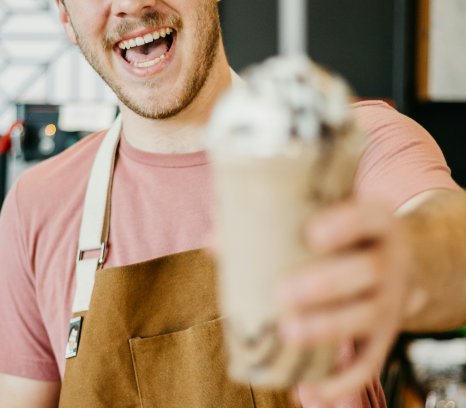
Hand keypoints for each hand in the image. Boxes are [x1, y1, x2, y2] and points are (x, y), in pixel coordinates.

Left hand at [277, 199, 410, 404]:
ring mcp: (392, 300)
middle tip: (283, 293)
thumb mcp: (321, 217)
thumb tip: (214, 242)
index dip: (345, 225)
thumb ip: (269, 221)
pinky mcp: (386, 336)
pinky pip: (370, 363)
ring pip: (369, 316)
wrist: (390, 260)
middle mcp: (390, 259)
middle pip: (369, 270)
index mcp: (374, 221)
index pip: (368, 217)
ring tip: (288, 333)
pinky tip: (308, 390)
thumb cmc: (338, 234)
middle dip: (327, 284)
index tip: (311, 234)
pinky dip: (341, 382)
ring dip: (329, 328)